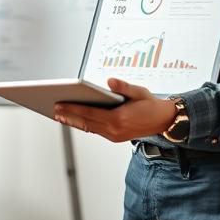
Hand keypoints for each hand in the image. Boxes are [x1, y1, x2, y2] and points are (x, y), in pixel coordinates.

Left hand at [53, 78, 176, 142]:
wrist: (164, 121)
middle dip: (69, 116)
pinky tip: (76, 120)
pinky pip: (96, 131)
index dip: (73, 109)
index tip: (60, 104)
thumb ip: (123, 87)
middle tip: (55, 110)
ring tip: (60, 116)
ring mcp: (114, 136)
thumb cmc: (151, 105)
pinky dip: (84, 125)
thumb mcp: (139, 91)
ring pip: (89, 128)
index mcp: (118, 119)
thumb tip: (110, 81)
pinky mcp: (115, 138)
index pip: (89, 113)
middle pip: (86, 123)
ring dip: (74, 122)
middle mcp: (114, 130)